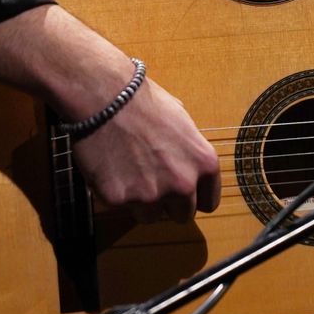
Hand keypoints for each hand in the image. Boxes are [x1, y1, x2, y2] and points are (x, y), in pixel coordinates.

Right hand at [71, 75, 221, 223]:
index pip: (209, 202)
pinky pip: (121, 207)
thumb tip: (187, 163)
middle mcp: (183, 183)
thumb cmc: (143, 102)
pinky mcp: (120, 200)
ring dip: (141, 203)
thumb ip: (189, 151)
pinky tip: (111, 170)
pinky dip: (115, 194)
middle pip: (182, 215)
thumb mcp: (182, 121)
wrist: (104, 97)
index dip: (195, 198)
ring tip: (129, 172)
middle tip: (152, 183)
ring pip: (150, 216)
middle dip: (169, 204)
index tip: (184, 195)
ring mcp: (151, 195)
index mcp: (204, 163)